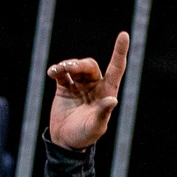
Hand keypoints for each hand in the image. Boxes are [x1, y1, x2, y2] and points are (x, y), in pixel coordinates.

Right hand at [46, 34, 130, 151]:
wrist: (65, 142)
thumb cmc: (84, 136)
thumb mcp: (95, 127)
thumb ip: (102, 113)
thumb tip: (113, 100)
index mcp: (107, 93)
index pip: (116, 68)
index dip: (119, 52)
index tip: (123, 35)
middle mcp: (94, 86)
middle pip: (90, 66)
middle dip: (79, 64)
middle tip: (68, 67)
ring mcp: (79, 86)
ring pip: (75, 67)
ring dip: (67, 65)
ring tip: (58, 71)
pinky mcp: (64, 87)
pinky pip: (62, 73)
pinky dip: (57, 70)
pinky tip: (52, 73)